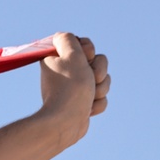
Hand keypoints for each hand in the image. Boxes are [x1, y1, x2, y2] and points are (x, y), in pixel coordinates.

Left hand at [37, 32, 109, 146]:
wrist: (66, 122)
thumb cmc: (70, 87)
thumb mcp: (70, 55)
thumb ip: (68, 39)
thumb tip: (62, 37)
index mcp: (56, 59)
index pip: (83, 44)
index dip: (88, 50)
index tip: (86, 57)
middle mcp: (64, 73)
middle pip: (97, 61)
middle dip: (99, 70)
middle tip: (90, 78)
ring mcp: (74, 89)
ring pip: (103, 79)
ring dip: (100, 88)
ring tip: (88, 97)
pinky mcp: (82, 103)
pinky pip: (100, 97)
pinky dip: (97, 103)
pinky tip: (87, 109)